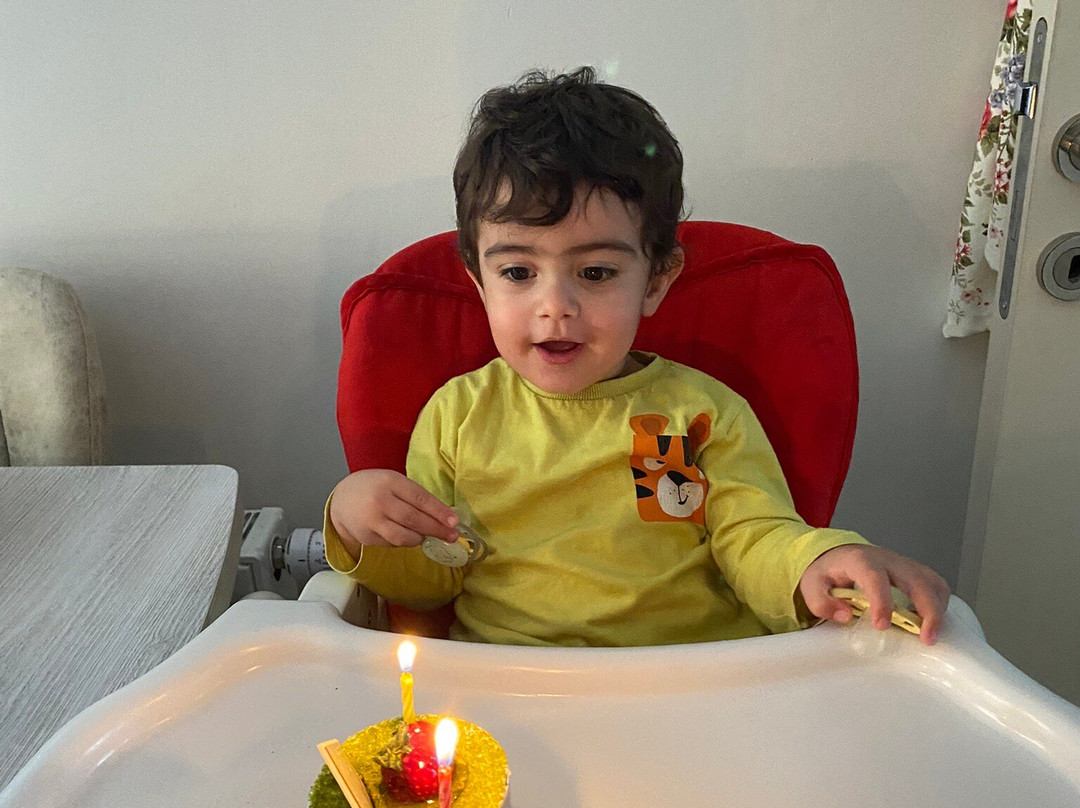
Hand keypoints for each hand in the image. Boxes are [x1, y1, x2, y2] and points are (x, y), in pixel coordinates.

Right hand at [329, 469, 459, 558]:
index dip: (439, 511)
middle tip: (452, 537)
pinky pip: (392, 544)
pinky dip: (404, 542)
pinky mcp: (366, 537)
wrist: (341, 499)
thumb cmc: (374, 487)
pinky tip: (405, 535)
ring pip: (404, 537)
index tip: (454, 522)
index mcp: (390, 482)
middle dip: (436, 530)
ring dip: (420, 539)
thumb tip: (443, 516)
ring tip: (425, 535)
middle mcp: (380, 501)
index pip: (419, 498)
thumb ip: (414, 496)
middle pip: (413, 519)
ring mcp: (371, 521)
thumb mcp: (393, 482)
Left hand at [799, 544, 949, 644]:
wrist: (839, 554)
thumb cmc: (828, 571)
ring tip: (931, 635)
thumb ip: (821, 602)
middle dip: (927, 610)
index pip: (875, 578)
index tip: (882, 625)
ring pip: (932, 582)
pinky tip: (932, 623)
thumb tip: (845, 615)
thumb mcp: (812, 585)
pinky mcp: (915, 573)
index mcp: (860, 561)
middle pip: (917, 579)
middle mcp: (887, 560)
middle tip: (927, 639)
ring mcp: (905, 565)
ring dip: (938, 608)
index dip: (882, 601)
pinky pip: (936, 585)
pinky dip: (940, 604)